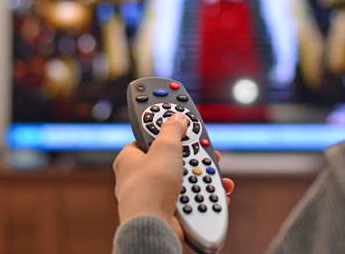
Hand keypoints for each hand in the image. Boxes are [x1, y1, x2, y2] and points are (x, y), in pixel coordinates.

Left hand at [113, 113, 234, 241]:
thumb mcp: (165, 147)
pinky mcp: (168, 210)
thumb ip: (173, 129)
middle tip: (205, 150)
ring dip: (203, 176)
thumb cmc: (150, 188)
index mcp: (129, 158)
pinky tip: (214, 193)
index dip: (167, 126)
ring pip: (184, 178)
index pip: (149, 135)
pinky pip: (190, 197)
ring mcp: (154, 195)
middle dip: (193, 155)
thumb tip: (178, 118)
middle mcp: (139, 177)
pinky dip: (204, 195)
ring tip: (213, 174)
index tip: (182, 117)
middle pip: (172, 157)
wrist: (154, 227)